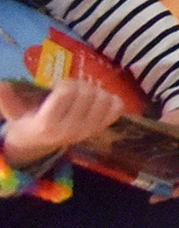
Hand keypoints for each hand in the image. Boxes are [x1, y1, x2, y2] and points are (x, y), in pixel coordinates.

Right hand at [0, 77, 122, 166]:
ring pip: (104, 99)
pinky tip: (98, 98)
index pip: (66, 91)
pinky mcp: (99, 130)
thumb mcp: (14, 113)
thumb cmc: (27, 123)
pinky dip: (111, 99)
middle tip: (71, 86)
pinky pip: (116, 109)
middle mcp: (70, 129)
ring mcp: (87, 131)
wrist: (39, 145)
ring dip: (96, 89)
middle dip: (80, 83)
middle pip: (87, 92)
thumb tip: (0, 83)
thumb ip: (7, 99)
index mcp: (48, 123)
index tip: (57, 84)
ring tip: (83, 92)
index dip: (64, 82)